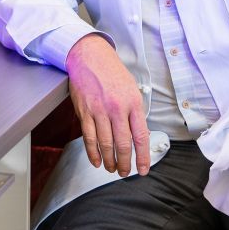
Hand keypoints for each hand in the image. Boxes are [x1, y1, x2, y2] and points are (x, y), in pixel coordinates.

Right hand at [65, 34, 150, 177]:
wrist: (90, 57)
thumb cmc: (112, 72)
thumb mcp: (132, 89)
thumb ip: (136, 113)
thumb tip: (141, 135)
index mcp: (133, 103)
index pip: (141, 136)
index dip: (143, 157)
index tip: (143, 169)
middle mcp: (117, 108)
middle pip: (122, 144)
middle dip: (124, 163)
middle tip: (124, 172)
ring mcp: (99, 110)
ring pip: (105, 144)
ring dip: (109, 161)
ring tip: (111, 168)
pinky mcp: (84, 112)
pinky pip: (89, 137)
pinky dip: (93, 152)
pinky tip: (96, 160)